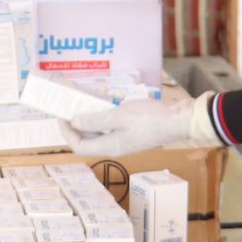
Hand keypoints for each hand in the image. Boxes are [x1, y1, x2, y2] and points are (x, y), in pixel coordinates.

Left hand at [65, 95, 223, 155]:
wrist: (179, 120)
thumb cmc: (150, 118)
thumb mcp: (119, 116)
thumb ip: (95, 120)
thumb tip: (74, 122)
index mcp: (110, 146)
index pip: (79, 145)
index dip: (67, 132)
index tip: (61, 115)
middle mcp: (115, 145)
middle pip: (87, 138)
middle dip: (77, 121)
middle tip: (70, 104)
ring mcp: (124, 138)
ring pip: (99, 128)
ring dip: (92, 114)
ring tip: (88, 96)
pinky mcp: (132, 130)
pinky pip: (112, 123)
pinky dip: (106, 111)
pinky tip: (108, 97)